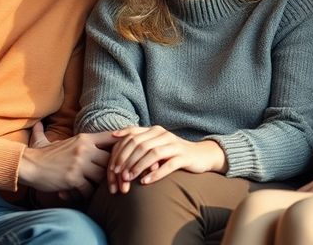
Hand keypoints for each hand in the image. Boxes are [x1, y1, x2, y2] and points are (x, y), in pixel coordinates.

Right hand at [18, 125, 119, 198]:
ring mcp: (80, 163)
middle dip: (112, 171)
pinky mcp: (74, 178)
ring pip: (102, 176)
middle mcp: (85, 149)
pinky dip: (85, 194)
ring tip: (92, 187)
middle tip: (109, 180)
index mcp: (85, 138)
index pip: (111, 137)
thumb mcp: (54, 140)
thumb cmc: (42, 155)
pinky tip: (79, 193)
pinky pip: (89, 189)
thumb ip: (56, 132)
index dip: (121, 145)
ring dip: (98, 184)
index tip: (121, 155)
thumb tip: (39, 124)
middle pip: (112, 160)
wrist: (28, 166)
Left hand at [107, 126, 226, 193]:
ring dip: (138, 166)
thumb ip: (138, 141)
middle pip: (140, 144)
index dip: (120, 151)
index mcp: (154, 130)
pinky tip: (146, 182)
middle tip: (117, 174)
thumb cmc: (172, 152)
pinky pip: (168, 165)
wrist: (201, 155)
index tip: (111, 167)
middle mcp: (163, 135)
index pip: (132, 136)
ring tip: (128, 178)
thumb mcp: (155, 144)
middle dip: (126, 160)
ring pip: (153, 153)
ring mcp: (174, 145)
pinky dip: (156, 173)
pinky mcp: (184, 157)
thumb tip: (114, 138)